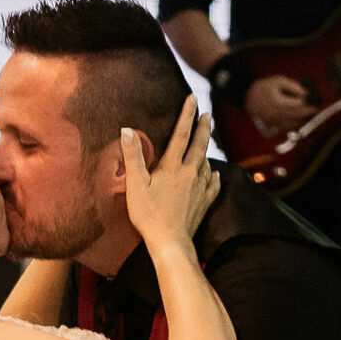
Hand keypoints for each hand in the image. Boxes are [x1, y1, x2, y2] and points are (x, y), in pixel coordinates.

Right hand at [122, 95, 218, 248]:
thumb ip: (133, 156)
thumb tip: (127, 130)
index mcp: (173, 167)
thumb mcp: (136, 185)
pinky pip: (213, 183)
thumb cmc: (149, 215)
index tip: (193, 97)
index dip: (187, 114)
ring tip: (204, 144)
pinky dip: (213, 175)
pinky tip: (213, 174)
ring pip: (207, 162)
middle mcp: (191, 173)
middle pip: (201, 144)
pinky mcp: (205, 201)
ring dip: (205, 150)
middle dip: (204, 127)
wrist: (170, 241)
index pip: (181, 134)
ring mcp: (201, 187)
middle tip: (207, 114)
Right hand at [242, 75, 317, 137]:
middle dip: (308, 113)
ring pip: (292, 125)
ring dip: (302, 121)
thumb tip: (305, 93)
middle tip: (316, 110)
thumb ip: (293, 86)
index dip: (308, 102)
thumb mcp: (279, 80)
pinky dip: (293, 126)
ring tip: (310, 116)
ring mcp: (273, 121)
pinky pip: (285, 128)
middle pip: (297, 116)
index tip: (315, 100)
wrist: (247, 96)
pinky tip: (299, 122)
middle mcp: (276, 114)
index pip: (298, 105)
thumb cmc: (263, 86)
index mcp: (278, 102)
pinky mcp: (271, 124)